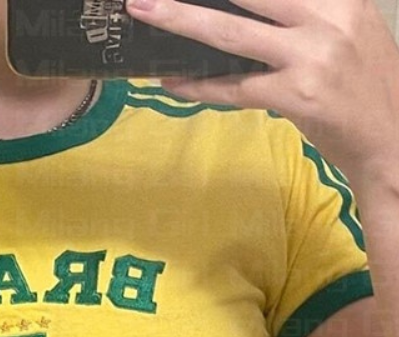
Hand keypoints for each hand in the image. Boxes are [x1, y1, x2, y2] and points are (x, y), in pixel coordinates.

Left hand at [125, 0, 398, 183]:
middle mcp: (326, 17)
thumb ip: (309, 11)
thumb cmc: (366, 86)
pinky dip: (200, 85)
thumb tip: (252, 9)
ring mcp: (310, 57)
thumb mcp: (350, 29)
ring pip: (232, 33)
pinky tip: (173, 80)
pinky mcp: (296, 96)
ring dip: (183, 21)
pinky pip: (235, 88)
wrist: (392, 138)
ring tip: (146, 12)